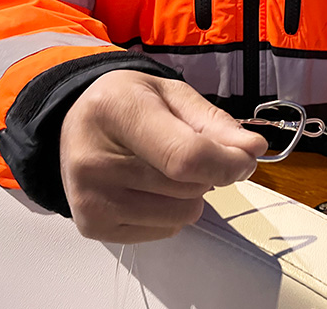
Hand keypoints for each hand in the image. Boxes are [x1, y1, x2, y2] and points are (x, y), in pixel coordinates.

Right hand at [59, 70, 267, 242]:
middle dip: (208, 173)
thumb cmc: (127, 105)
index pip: (186, 156)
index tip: (245, 158)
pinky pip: (166, 230)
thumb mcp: (172, 95)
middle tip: (187, 151)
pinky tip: (146, 188)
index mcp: (116, 111)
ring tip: (161, 168)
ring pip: (183, 214)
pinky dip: (170, 211)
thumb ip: (214, 122)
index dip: (226, 163)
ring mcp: (90, 198)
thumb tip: (253, 150)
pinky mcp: (93, 225)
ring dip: (189, 194)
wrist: (73, 124)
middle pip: (189, 187)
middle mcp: (94, 160)